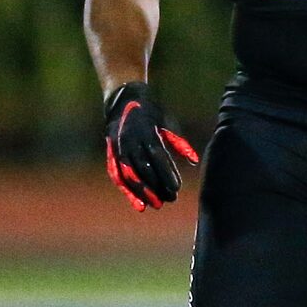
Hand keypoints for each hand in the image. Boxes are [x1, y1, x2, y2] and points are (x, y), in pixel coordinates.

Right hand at [104, 81, 198, 211]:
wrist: (123, 101)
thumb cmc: (150, 114)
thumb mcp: (166, 123)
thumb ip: (179, 143)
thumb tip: (194, 161)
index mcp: (146, 131)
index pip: (157, 156)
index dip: (166, 173)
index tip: (177, 188)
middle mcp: (130, 140)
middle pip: (143, 168)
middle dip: (156, 186)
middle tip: (170, 199)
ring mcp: (118, 147)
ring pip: (129, 174)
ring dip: (142, 192)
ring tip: (155, 205)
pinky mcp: (111, 154)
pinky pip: (117, 175)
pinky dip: (127, 191)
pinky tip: (138, 204)